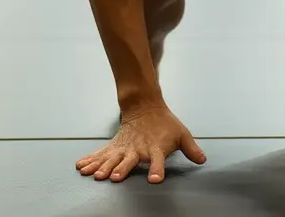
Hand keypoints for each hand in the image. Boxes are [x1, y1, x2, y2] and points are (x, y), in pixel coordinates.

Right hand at [76, 105, 205, 183]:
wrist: (145, 106)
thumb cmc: (165, 124)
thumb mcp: (182, 134)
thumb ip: (191, 149)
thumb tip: (203, 160)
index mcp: (155, 148)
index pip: (158, 161)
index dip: (157, 170)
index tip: (154, 179)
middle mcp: (138, 149)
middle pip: (129, 161)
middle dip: (121, 169)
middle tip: (113, 178)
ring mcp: (124, 148)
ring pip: (112, 159)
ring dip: (102, 167)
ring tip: (94, 175)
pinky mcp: (115, 147)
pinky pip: (101, 155)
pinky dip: (91, 161)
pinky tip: (81, 167)